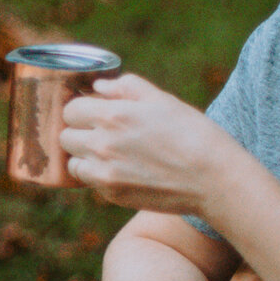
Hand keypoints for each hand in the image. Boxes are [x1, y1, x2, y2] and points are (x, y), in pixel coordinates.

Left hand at [58, 72, 242, 216]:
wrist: (213, 178)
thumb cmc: (193, 133)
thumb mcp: (162, 100)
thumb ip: (127, 87)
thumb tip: (99, 87)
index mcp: (113, 115)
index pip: (71, 109)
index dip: (81, 108)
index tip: (92, 111)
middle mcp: (102, 144)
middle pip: (65, 136)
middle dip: (79, 131)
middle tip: (99, 132)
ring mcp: (104, 172)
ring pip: (73, 162)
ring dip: (84, 155)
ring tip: (108, 153)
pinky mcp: (112, 193)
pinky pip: (89, 181)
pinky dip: (97, 175)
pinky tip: (119, 169)